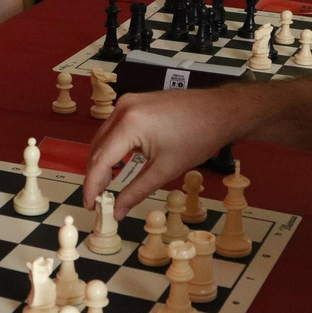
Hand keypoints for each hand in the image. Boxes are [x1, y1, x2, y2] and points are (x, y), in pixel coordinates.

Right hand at [83, 86, 251, 218]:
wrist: (220, 111)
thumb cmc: (199, 137)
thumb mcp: (165, 170)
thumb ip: (137, 191)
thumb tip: (118, 210)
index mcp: (129, 124)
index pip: (100, 160)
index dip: (92, 186)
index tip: (91, 205)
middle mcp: (123, 109)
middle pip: (97, 147)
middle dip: (95, 175)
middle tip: (99, 199)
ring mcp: (128, 102)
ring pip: (103, 137)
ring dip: (102, 161)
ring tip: (106, 185)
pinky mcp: (135, 102)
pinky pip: (114, 127)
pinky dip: (112, 146)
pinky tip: (118, 163)